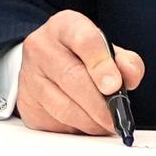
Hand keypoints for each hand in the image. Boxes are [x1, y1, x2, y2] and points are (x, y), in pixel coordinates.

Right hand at [13, 10, 145, 134]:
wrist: (46, 63)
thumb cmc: (80, 56)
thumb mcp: (105, 49)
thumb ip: (124, 61)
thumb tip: (129, 75)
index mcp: (64, 26)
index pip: (84, 40)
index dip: (101, 64)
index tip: (114, 85)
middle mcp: (41, 47)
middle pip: (72, 77)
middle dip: (99, 104)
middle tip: (116, 118)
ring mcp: (29, 75)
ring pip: (63, 106)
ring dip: (90, 122)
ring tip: (105, 124)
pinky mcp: (26, 102)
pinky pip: (54, 123)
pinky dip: (76, 129)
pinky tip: (86, 124)